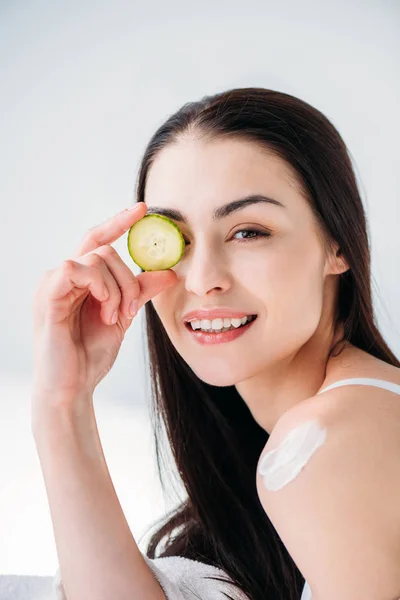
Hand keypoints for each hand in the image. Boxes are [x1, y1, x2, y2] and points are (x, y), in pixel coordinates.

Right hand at [31, 203, 176, 412]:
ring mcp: (52, 283)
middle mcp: (62, 276)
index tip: (144, 209)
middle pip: (104, 250)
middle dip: (127, 278)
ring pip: (95, 257)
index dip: (119, 222)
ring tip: (115, 315)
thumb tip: (168, 272)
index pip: (98, 240)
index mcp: (78, 280)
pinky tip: (104, 310)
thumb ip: (140, 292)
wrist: (73, 387)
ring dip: (116, 287)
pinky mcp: (47, 294)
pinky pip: (76, 268)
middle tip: (131, 308)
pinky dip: (99, 287)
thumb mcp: (123, 317)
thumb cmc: (90, 355)